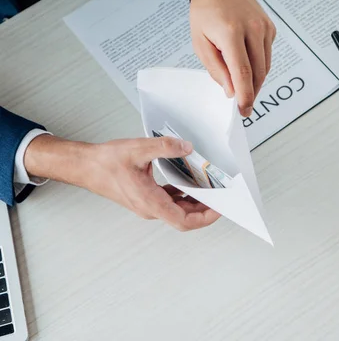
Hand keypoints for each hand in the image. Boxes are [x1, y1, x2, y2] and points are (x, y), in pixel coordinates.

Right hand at [24, 135, 220, 230]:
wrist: (85, 166)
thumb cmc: (106, 162)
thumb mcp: (138, 149)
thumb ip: (165, 147)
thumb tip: (187, 148)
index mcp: (151, 202)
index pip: (184, 221)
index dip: (205, 218)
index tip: (219, 209)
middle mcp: (151, 208)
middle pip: (185, 217)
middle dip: (205, 209)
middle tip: (222, 196)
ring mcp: (148, 204)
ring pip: (178, 209)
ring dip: (196, 202)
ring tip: (211, 189)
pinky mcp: (146, 197)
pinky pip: (171, 200)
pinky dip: (184, 194)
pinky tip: (191, 182)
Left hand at [189, 0, 276, 116]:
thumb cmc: (206, 11)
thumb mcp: (200, 41)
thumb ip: (216, 68)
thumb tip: (231, 90)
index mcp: (231, 33)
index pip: (243, 73)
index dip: (245, 96)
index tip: (244, 110)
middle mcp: (252, 29)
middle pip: (258, 73)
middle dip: (251, 93)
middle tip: (244, 105)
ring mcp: (264, 28)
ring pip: (265, 66)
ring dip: (256, 81)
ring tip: (243, 86)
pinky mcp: (270, 28)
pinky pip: (267, 55)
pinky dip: (259, 65)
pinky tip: (247, 62)